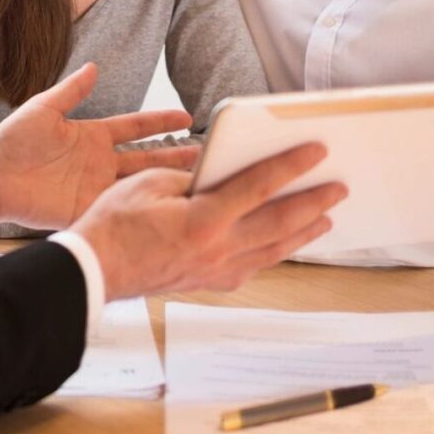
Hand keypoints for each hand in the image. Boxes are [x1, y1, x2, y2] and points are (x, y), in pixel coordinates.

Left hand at [0, 63, 199, 231]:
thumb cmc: (13, 140)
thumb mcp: (44, 108)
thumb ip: (71, 90)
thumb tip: (93, 66)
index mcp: (93, 135)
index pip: (136, 127)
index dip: (161, 121)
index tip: (187, 116)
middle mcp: (100, 161)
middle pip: (148, 157)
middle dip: (178, 155)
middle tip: (210, 154)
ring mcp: (96, 186)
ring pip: (141, 183)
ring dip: (168, 182)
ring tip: (199, 180)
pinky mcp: (88, 208)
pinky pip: (121, 207)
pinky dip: (145, 208)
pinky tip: (169, 209)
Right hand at [73, 143, 345, 299]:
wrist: (95, 270)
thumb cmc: (113, 223)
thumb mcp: (148, 183)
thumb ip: (191, 178)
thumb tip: (219, 176)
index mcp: (203, 219)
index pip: (258, 186)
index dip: (290, 166)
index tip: (315, 151)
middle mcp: (217, 248)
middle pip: (278, 223)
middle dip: (312, 203)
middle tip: (339, 189)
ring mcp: (215, 269)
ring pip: (272, 250)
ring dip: (302, 233)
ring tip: (325, 219)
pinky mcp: (207, 281)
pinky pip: (253, 267)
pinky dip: (274, 253)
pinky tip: (281, 246)